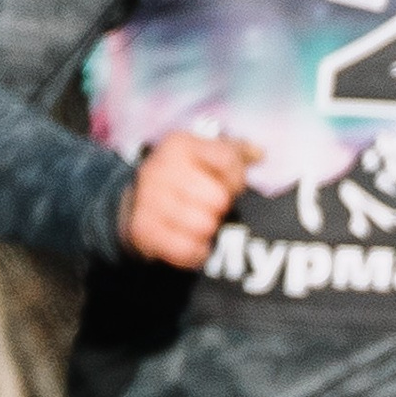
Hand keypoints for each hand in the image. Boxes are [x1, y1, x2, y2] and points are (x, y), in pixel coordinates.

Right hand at [119, 132, 258, 269]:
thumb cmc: (182, 177)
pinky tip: (195, 243)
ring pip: (203, 226)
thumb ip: (234, 152)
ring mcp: (148, 199)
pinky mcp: (143, 229)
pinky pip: (186, 249)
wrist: (136, 203)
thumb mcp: (204, 155)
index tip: (229, 186)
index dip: (236, 179)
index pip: (228, 161)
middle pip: (217, 198)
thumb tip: (259, 154)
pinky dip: (196, 251)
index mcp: (179, 144)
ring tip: (201, 225)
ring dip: (209, 231)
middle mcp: (160, 168)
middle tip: (211, 209)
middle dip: (221, 208)